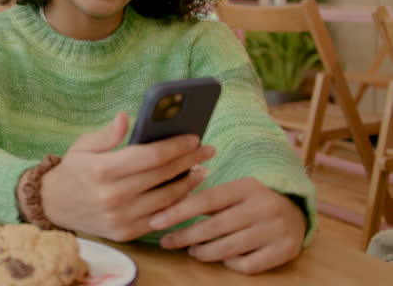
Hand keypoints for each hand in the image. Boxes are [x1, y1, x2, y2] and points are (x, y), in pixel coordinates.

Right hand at [40, 112, 213, 241]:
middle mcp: (112, 196)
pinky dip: (177, 204)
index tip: (193, 137)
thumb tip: (127, 117)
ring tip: (201, 169)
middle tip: (207, 149)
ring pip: (167, 199)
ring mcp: (120, 217)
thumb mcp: (83, 146)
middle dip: (190, 160)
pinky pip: (161, 217)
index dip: (176, 146)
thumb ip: (107, 134)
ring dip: (189, 183)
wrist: (53, 206)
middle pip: (163, 175)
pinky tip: (185, 191)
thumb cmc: (73, 171)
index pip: (150, 156)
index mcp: (101, 170)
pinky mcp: (126, 233)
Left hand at [151, 177, 306, 273]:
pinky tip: (222, 258)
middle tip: (167, 242)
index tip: (155, 221)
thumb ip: (206, 198)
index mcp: (247, 186)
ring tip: (192, 250)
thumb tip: (165, 209)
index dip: (177, 212)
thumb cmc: (251, 202)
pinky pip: (247, 265)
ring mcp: (277, 230)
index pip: (205, 200)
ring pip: (228, 249)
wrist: (295, 212)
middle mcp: (264, 206)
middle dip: (185, 236)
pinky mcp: (286, 250)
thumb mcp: (233, 192)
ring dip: (203, 252)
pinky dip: (229, 264)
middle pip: (214, 227)